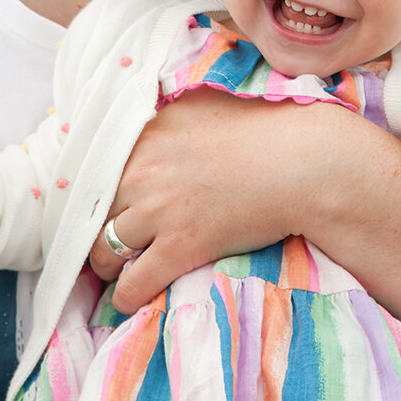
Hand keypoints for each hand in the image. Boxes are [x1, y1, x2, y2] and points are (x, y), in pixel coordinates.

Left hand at [87, 88, 350, 311]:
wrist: (304, 162)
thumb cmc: (268, 128)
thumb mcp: (206, 102)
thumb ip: (170, 115)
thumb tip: (157, 121)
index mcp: (148, 132)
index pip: (99, 168)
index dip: (102, 191)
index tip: (107, 204)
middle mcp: (143, 169)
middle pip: (97, 208)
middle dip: (99, 226)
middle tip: (109, 239)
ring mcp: (159, 209)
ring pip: (105, 248)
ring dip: (108, 262)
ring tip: (117, 268)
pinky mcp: (180, 246)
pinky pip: (133, 283)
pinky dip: (126, 295)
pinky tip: (130, 297)